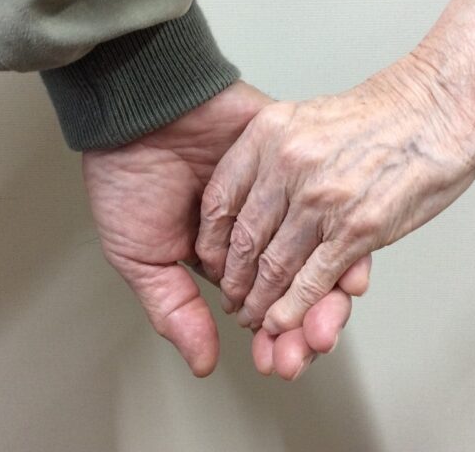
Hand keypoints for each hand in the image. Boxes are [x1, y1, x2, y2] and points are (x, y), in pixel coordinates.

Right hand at [82, 80, 370, 378]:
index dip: (274, 337)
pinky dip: (339, 242)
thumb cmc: (128, 178)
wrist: (136, 110)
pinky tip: (346, 276)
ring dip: (325, 296)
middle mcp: (263, 229)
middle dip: (305, 327)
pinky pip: (330, 207)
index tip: (280, 363)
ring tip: (321, 329)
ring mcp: (283, 197)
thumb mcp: (143, 256)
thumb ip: (175, 307)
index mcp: (228, 255)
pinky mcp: (297, 163)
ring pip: (321, 254)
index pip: (263, 303)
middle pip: (300, 287)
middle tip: (304, 354)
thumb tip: (204, 362)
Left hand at [196, 0, 474, 333]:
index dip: (212, 242)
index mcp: (269, 134)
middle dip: (234, 281)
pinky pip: (311, 280)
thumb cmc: (383, 116)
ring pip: (273, 267)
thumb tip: (255, 200)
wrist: (440, 110)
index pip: (219, 201)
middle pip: (243, 240)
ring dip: (260, 302)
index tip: (212, 262)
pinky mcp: (357, 229)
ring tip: (255, 318)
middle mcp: (288, 165)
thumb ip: (276, 157)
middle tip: (232, 299)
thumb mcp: (308, 119)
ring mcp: (321, 199)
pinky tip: (281, 322)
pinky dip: (292, 309)